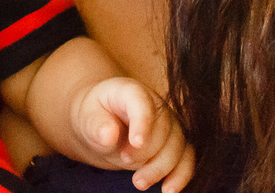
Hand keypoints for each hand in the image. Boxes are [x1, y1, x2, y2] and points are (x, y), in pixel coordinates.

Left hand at [72, 77, 194, 192]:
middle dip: (146, 151)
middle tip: (124, 160)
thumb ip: (96, 125)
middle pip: (163, 129)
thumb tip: (108, 135)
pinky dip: (181, 176)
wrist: (101, 125)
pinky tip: (168, 190)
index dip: (142, 122)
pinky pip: (187, 159)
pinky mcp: (175, 144)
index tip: (135, 143)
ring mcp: (169, 124)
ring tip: (138, 182)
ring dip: (160, 168)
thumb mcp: (86, 118)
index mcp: (131, 92)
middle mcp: (155, 105)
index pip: (142, 102)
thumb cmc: (93, 118)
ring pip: (178, 146)